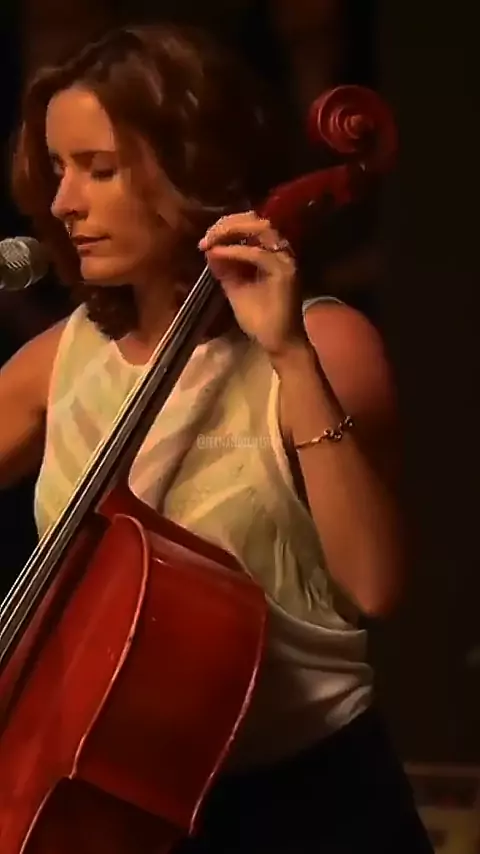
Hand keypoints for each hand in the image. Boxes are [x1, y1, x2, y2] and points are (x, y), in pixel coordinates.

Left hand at [198, 211, 308, 357]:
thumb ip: (224, 268)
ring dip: (231, 231)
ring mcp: (285, 260)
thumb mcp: (235, 287)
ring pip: (260, 228)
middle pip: (254, 219)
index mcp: (270, 252)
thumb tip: (209, 249)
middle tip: (206, 237)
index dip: (225, 226)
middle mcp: (280, 250)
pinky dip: (235, 251)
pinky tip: (218, 254)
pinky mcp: (285, 272)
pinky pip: (257, 254)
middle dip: (226, 224)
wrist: (277, 341)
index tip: (205, 240)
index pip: (249, 224)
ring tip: (211, 241)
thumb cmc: (259, 318)